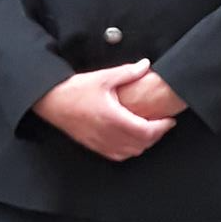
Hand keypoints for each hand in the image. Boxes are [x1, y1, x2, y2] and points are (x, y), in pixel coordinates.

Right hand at [33, 59, 176, 162]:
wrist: (51, 101)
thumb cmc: (75, 89)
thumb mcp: (103, 77)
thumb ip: (127, 73)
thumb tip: (146, 65)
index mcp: (113, 118)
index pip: (146, 131)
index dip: (162, 128)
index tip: (169, 120)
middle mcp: (108, 134)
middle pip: (141, 144)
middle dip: (156, 135)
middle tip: (163, 124)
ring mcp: (100, 143)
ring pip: (131, 152)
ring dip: (144, 144)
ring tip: (150, 131)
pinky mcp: (94, 146)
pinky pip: (118, 156)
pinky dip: (130, 151)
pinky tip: (132, 141)